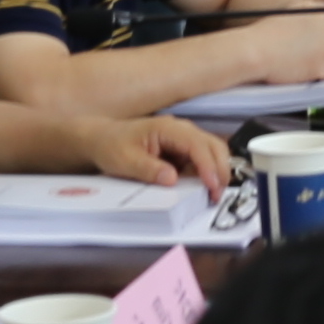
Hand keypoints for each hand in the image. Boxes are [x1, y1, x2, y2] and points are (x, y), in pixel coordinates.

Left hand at [83, 113, 230, 196]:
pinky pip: (201, 161)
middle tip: (217, 194)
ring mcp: (183, 140)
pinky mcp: (182, 151)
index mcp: (168, 128)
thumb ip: (149, 169)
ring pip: (212, 153)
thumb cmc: (112, 145)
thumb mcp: (125, 160)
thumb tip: (172, 179)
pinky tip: (203, 189)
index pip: (197, 145)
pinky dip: (207, 174)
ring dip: (217, 172)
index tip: (212, 185)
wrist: (102, 139)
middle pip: (213, 146)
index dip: (208, 166)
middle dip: (220, 169)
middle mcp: (181, 131)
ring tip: (213, 194)